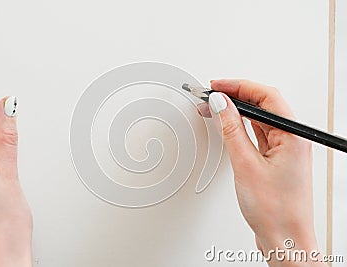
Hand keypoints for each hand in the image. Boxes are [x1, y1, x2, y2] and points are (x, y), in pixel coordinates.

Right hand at [198, 80, 325, 265]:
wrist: (283, 239)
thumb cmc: (276, 211)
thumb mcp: (246, 165)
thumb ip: (231, 130)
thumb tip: (220, 105)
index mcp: (292, 136)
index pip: (266, 96)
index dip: (238, 86)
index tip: (216, 86)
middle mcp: (291, 139)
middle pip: (262, 104)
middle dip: (235, 96)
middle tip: (210, 95)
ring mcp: (283, 149)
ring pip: (258, 119)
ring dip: (236, 111)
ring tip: (212, 108)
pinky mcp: (274, 159)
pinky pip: (257, 134)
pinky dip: (240, 127)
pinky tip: (226, 125)